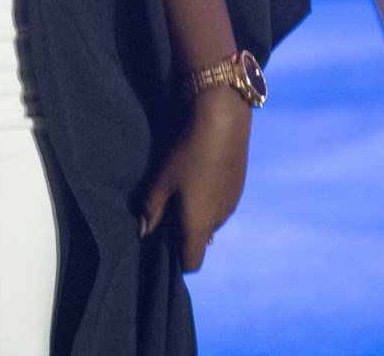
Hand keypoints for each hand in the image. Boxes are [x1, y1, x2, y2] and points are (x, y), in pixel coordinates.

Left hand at [141, 90, 250, 271]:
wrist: (225, 120)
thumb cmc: (188, 153)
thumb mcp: (161, 181)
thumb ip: (151, 210)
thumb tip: (144, 231)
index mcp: (199, 225)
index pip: (192, 262)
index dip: (178, 262)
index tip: (165, 246)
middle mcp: (219, 221)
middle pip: (200, 240)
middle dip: (185, 232)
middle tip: (167, 208)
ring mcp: (232, 204)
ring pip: (212, 221)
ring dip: (199, 214)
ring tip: (184, 187)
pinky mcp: (239, 187)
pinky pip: (222, 204)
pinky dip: (210, 199)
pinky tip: (200, 174)